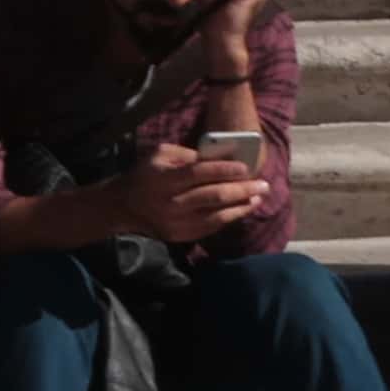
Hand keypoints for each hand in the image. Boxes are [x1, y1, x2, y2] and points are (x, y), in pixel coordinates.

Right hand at [104, 146, 260, 248]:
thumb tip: (218, 157)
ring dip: (241, 206)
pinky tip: (243, 209)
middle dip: (241, 189)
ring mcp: (177, 223)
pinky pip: (212, 227)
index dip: (223, 170)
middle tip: (263, 184)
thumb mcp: (160, 155)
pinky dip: (230, 218)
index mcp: (164, 179)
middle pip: (212, 196)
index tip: (245, 167)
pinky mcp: (182, 236)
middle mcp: (171, 203)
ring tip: (258, 197)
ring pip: (216, 215)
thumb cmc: (146, 174)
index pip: (198, 173)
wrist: (126, 207)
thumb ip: (187, 154)